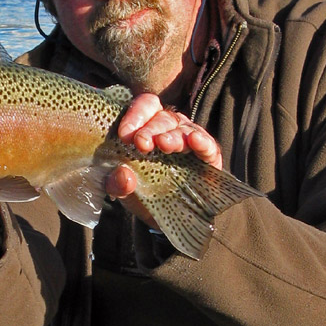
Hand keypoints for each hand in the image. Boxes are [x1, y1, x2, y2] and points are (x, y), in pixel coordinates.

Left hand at [107, 93, 222, 223]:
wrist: (166, 218)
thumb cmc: (141, 195)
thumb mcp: (123, 191)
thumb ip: (116, 183)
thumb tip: (123, 175)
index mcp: (146, 127)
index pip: (144, 106)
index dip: (135, 115)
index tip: (124, 135)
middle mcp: (169, 128)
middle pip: (162, 117)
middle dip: (150, 129)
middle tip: (141, 143)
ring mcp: (189, 141)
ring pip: (183, 129)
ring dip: (173, 136)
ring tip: (164, 145)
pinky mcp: (209, 157)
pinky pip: (208, 145)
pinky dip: (202, 142)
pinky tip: (195, 141)